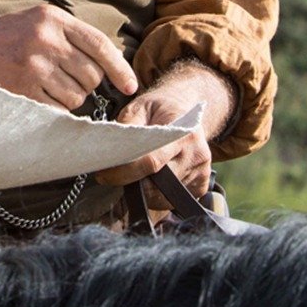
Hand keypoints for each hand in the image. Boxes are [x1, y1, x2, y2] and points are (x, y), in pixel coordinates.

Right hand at [0, 5, 137, 108]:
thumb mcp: (33, 22)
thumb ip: (66, 36)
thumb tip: (107, 63)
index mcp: (51, 17)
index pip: (99, 44)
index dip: (120, 68)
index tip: (130, 86)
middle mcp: (45, 38)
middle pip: (91, 75)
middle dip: (84, 84)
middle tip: (63, 80)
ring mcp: (33, 64)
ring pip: (77, 96)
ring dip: (67, 98)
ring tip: (43, 85)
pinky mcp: (23, 88)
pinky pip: (57, 109)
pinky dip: (52, 109)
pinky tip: (35, 96)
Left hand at [93, 63, 233, 203]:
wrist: (187, 108)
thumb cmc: (160, 107)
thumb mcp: (140, 106)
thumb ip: (127, 126)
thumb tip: (111, 149)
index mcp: (183, 133)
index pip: (151, 162)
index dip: (125, 172)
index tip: (104, 174)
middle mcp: (196, 155)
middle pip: (158, 184)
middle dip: (131, 183)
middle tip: (112, 175)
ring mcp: (201, 172)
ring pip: (164, 197)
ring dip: (143, 192)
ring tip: (130, 175)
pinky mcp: (202, 185)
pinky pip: (172, 200)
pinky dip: (156, 195)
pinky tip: (148, 180)